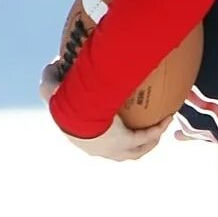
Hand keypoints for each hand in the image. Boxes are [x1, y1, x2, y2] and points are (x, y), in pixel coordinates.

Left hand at [42, 65, 164, 160]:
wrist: (77, 117)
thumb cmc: (64, 105)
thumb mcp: (52, 87)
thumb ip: (51, 76)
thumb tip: (54, 65)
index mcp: (82, 139)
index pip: (93, 141)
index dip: (103, 135)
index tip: (112, 124)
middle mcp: (98, 149)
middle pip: (119, 152)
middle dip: (129, 146)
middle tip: (139, 131)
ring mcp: (113, 151)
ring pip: (136, 151)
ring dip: (148, 142)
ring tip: (158, 129)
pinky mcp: (125, 144)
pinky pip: (146, 137)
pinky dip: (157, 129)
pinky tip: (167, 118)